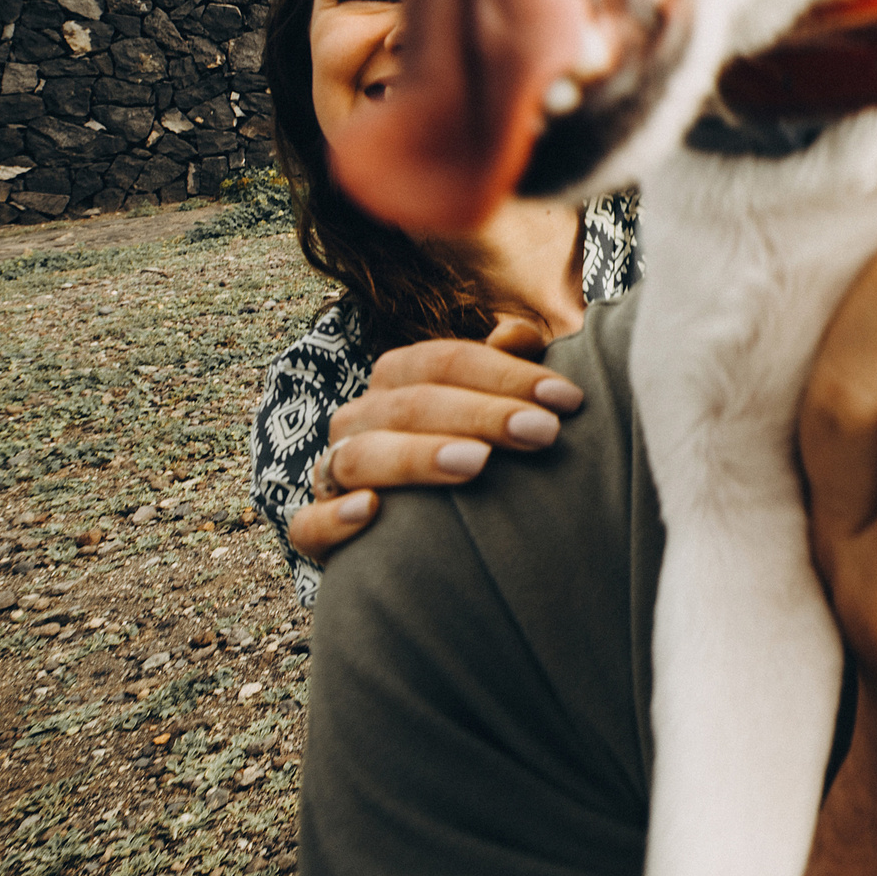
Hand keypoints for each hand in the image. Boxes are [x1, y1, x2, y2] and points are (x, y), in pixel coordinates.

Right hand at [284, 319, 583, 559]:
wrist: (433, 541)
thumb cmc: (477, 455)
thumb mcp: (497, 406)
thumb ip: (508, 367)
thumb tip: (517, 334)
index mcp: (398, 381)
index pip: (445, 361)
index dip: (508, 374)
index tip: (567, 400)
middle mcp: (360, 420)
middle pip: (411, 404)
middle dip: (482, 414)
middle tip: (542, 433)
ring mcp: (333, 473)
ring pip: (360, 456)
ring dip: (418, 457)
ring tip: (476, 464)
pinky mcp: (317, 531)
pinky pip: (308, 524)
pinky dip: (335, 517)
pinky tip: (373, 512)